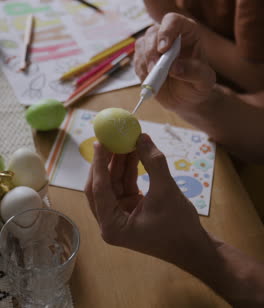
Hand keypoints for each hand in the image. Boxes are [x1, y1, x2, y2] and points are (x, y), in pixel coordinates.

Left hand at [86, 134, 211, 272]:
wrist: (193, 246)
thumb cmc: (179, 226)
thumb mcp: (166, 191)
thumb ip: (153, 163)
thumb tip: (141, 137)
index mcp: (112, 226)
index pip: (99, 189)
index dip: (99, 163)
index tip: (100, 141)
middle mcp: (110, 221)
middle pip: (101, 185)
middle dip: (107, 161)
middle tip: (110, 137)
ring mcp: (119, 214)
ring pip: (113, 182)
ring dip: (119, 161)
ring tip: (125, 139)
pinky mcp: (129, 208)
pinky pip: (124, 183)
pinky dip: (129, 168)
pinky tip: (134, 151)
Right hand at [134, 13, 215, 111]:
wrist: (186, 97)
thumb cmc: (198, 84)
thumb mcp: (205, 80)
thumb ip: (195, 72)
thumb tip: (174, 68)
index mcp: (187, 32)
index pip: (173, 21)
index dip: (166, 31)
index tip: (164, 49)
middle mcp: (169, 35)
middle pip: (152, 32)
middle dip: (151, 51)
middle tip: (156, 69)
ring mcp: (154, 45)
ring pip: (142, 44)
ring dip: (146, 62)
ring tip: (156, 78)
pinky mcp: (144, 57)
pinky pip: (137, 59)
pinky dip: (142, 70)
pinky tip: (152, 79)